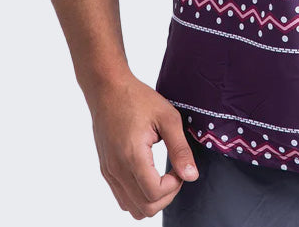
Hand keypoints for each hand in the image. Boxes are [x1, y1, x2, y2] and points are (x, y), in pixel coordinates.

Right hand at [89, 73, 198, 219]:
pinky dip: (138, 195)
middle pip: (144, 208)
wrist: (108, 89)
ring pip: (132, 208)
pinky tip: (149, 173)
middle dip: (166, 196)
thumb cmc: (137, 98)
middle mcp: (117, 169)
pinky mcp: (106, 170)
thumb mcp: (167, 117)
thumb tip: (192, 175)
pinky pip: (122, 198)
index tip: (180, 168)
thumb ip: (180, 149)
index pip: (154, 194)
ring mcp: (109, 172)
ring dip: (152, 199)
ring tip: (162, 175)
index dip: (174, 186)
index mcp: (132, 156)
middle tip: (175, 173)